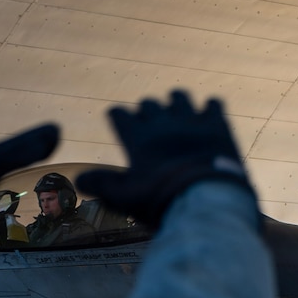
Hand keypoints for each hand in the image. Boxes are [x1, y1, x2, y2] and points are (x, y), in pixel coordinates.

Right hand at [76, 92, 250, 226]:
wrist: (207, 199)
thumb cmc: (162, 200)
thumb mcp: (125, 197)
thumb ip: (102, 185)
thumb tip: (80, 180)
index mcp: (137, 136)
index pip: (119, 113)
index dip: (119, 118)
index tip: (121, 123)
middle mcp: (161, 121)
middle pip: (148, 103)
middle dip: (147, 111)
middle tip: (151, 125)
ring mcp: (191, 120)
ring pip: (179, 96)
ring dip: (176, 102)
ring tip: (178, 115)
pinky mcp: (217, 124)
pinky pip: (213, 104)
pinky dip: (209, 109)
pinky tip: (209, 117)